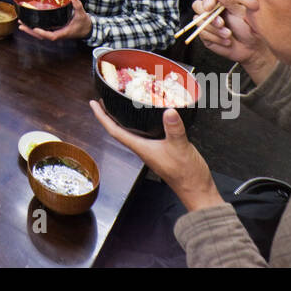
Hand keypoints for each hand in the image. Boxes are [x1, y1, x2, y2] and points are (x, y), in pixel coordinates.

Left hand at [21, 0, 91, 40]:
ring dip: (31, 30)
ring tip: (21, 24)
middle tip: (21, 26)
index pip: (51, 36)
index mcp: (63, 32)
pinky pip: (43, 31)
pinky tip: (29, 23)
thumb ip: (78, 5)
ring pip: (41, 35)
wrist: (87, 29)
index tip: (36, 29)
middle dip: (31, 32)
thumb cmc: (84, 23)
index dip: (43, 33)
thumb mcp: (82, 14)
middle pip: (42, 36)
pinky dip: (35, 28)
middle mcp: (57, 34)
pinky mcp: (54, 30)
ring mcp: (55, 32)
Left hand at [90, 101, 221, 211]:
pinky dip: (140, 123)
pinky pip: (144, 134)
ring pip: (131, 132)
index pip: (115, 131)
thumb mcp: (180, 148)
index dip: (102, 117)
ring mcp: (152, 150)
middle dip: (108, 115)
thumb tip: (169, 112)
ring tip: (118, 105)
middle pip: (119, 130)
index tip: (93, 104)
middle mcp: (143, 149)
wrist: (197, 190)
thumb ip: (174, 130)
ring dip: (123, 119)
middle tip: (102, 100)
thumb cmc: (186, 174)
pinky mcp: (161, 150)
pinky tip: (145, 118)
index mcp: (141, 148)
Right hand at [190, 0, 273, 74]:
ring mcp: (207, 24)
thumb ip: (228, 0)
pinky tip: (226, 41)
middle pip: (197, 7)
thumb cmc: (249, 27)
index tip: (210, 7)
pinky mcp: (206, 36)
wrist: (252, 47)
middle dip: (209, 16)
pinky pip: (203, 35)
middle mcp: (212, 12)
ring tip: (229, 35)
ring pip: (199, 22)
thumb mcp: (239, 12)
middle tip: (221, 24)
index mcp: (220, 3)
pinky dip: (215, 38)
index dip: (207, 1)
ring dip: (215, 30)